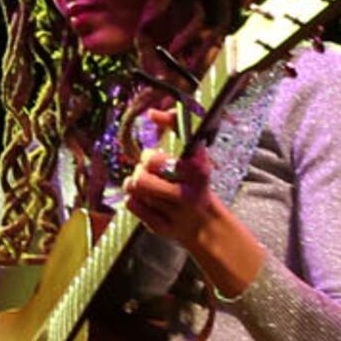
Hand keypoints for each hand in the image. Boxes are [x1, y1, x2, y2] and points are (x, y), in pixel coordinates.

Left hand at [122, 141, 268, 297]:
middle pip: (143, 172)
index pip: (161, 155)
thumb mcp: (196, 157)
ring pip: (136, 188)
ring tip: (141, 182)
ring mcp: (174, 212)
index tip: (151, 141)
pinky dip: (133, 199)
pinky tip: (143, 198)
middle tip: (146, 170)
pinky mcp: (161, 227)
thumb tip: (151, 113)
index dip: (152, 147)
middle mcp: (186, 192)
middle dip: (141, 168)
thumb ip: (176, 129)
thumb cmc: (196, 184)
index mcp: (197, 171)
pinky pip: (133, 205)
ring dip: (134, 183)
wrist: (207, 226)